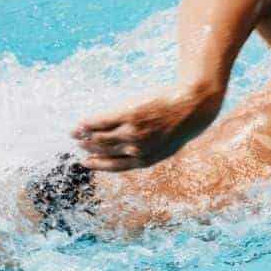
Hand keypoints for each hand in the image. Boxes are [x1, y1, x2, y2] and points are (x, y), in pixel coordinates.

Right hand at [72, 87, 221, 171]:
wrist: (193, 104)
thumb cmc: (183, 123)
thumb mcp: (169, 144)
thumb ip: (151, 150)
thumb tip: (134, 152)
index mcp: (146, 159)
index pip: (115, 166)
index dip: (99, 164)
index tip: (87, 162)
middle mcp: (136, 149)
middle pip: (105, 151)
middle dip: (90, 149)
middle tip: (80, 145)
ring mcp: (132, 132)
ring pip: (100, 137)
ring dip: (85, 136)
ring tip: (76, 133)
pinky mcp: (128, 114)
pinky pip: (101, 121)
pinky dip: (88, 124)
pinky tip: (81, 124)